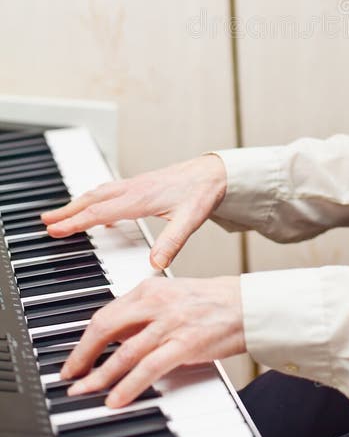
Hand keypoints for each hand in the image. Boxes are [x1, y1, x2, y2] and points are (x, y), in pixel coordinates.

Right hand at [41, 154, 226, 268]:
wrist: (216, 172)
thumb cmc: (203, 193)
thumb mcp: (190, 219)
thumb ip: (172, 242)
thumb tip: (155, 264)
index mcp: (140, 198)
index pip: (99, 211)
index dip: (75, 221)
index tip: (55, 230)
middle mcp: (134, 189)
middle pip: (92, 199)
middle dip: (67, 211)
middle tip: (45, 221)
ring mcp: (136, 185)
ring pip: (99, 193)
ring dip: (77, 204)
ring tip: (59, 214)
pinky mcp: (142, 185)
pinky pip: (110, 192)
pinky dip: (95, 201)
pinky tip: (97, 212)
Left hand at [61, 275, 244, 407]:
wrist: (248, 304)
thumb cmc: (213, 301)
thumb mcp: (172, 296)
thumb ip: (144, 313)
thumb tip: (116, 337)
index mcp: (150, 287)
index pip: (106, 313)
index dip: (85, 339)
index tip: (76, 356)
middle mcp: (156, 302)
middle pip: (106, 328)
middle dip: (83, 355)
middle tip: (71, 375)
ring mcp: (170, 323)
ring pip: (124, 351)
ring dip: (100, 375)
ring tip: (85, 391)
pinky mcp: (185, 344)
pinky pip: (149, 367)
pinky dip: (129, 385)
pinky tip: (116, 397)